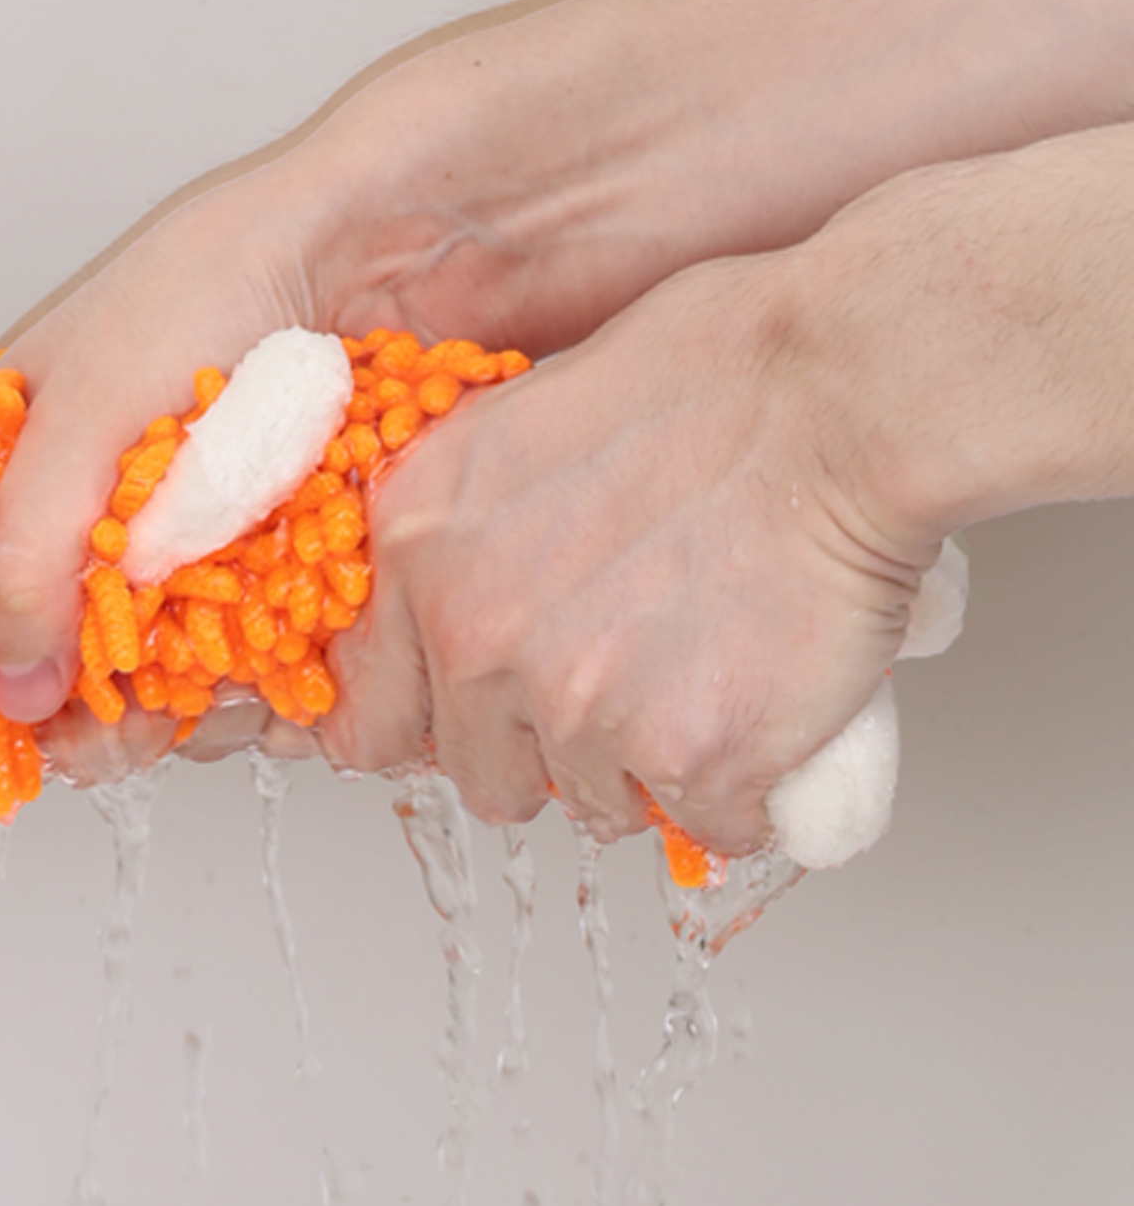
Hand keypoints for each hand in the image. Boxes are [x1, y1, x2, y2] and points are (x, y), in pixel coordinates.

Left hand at [325, 245, 936, 855]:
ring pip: (592, 806)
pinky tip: (764, 711)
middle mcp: (475, 638)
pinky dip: (741, 791)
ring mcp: (578, 706)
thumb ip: (450, 538)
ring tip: (700, 676)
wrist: (840, 394)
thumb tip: (437, 617)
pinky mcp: (689, 753)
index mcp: (417, 550)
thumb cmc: (704, 379)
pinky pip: (706, 825)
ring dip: (643, 769)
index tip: (462, 726)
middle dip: (541, 755)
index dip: (423, 728)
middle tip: (613, 694)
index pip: (365, 717)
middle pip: (480, 777)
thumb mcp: (509, 428)